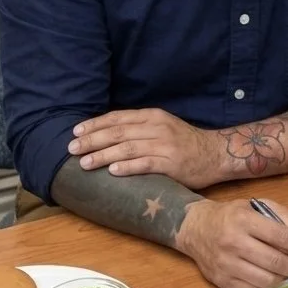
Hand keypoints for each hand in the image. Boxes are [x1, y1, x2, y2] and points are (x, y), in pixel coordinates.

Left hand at [68, 108, 222, 189]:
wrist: (215, 153)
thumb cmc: (184, 142)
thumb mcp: (162, 126)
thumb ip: (138, 128)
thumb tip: (106, 134)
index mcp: (152, 116)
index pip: (117, 118)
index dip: (95, 125)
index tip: (75, 132)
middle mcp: (157, 128)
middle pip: (118, 132)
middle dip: (92, 140)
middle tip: (72, 149)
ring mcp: (165, 145)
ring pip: (127, 148)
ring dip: (103, 155)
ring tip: (84, 163)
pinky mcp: (172, 164)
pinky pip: (145, 164)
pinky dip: (127, 167)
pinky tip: (112, 171)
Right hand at [177, 198, 287, 287]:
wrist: (195, 228)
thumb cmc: (232, 216)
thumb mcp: (257, 206)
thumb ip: (284, 218)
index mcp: (244, 220)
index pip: (281, 236)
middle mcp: (233, 242)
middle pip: (275, 261)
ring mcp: (226, 264)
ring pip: (267, 280)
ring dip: (284, 278)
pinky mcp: (222, 281)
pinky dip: (268, 287)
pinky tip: (270, 277)